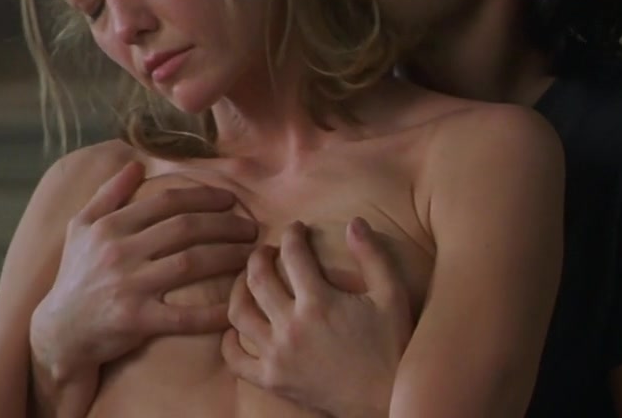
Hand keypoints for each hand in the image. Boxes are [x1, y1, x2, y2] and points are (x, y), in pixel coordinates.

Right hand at [30, 161, 257, 381]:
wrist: (59, 331)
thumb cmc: (75, 275)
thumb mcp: (80, 228)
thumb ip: (108, 194)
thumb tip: (136, 164)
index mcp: (110, 226)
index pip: (166, 202)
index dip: (203, 197)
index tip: (229, 200)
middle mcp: (119, 252)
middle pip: (185, 229)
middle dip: (224, 224)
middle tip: (250, 227)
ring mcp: (129, 286)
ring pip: (190, 264)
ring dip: (227, 257)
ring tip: (251, 256)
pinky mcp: (137, 321)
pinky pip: (184, 315)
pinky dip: (213, 313)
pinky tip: (235, 307)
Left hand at [221, 218, 412, 417]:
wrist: (386, 401)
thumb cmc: (392, 347)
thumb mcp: (392, 296)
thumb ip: (372, 256)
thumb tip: (354, 221)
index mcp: (318, 302)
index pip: (292, 253)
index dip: (292, 234)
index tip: (296, 229)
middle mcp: (291, 326)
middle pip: (257, 277)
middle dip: (260, 255)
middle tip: (269, 251)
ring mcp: (278, 355)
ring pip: (239, 313)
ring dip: (239, 289)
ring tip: (250, 280)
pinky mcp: (272, 379)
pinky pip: (235, 359)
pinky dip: (229, 341)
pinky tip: (237, 328)